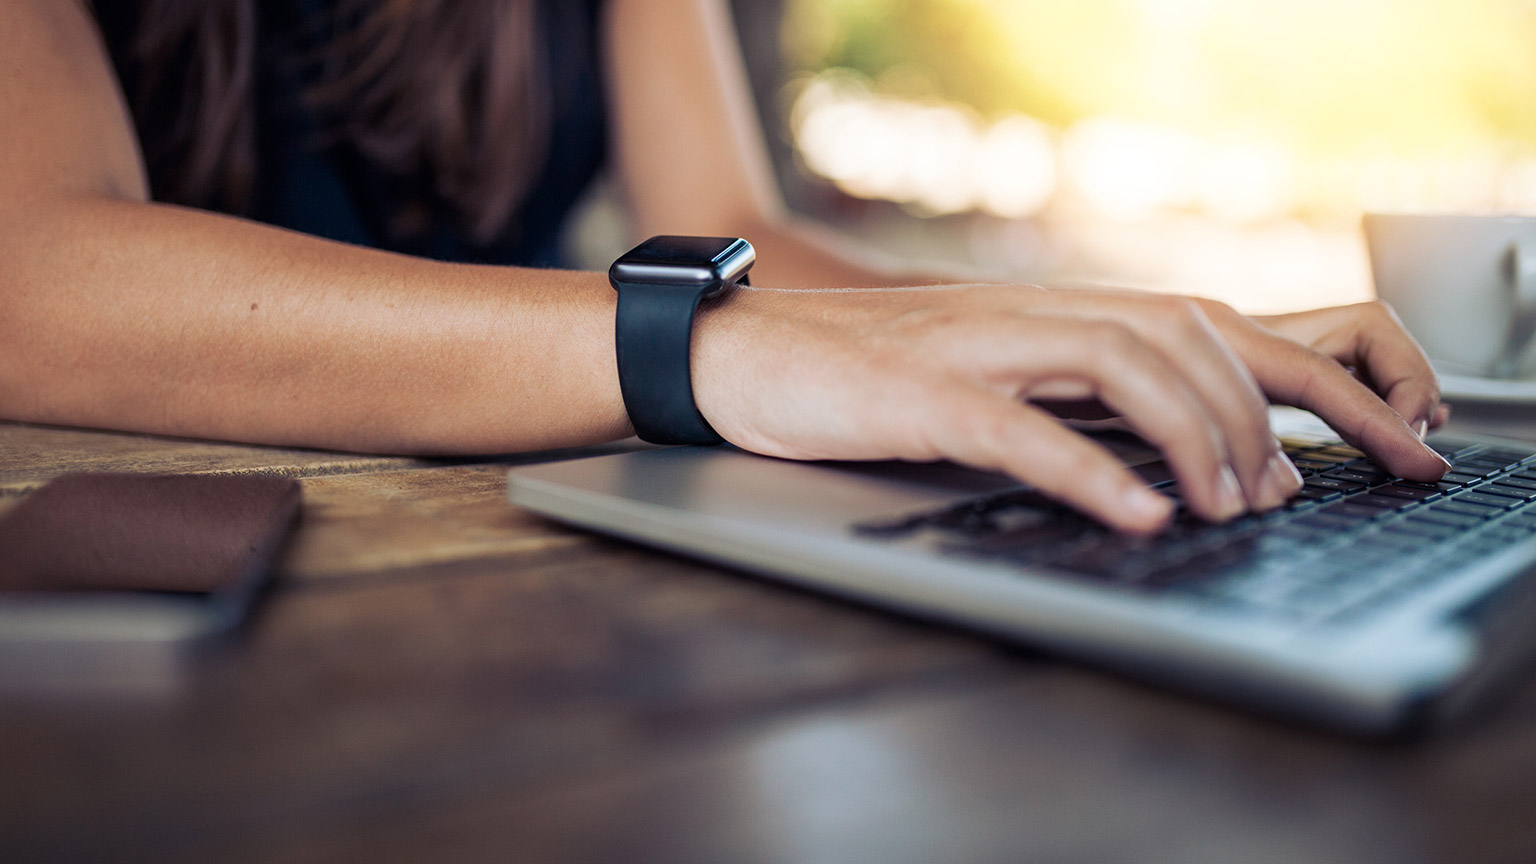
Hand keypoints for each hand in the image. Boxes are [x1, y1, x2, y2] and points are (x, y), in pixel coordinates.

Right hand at [691, 285, 1448, 533]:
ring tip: (1225, 503)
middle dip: (1252, 413)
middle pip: (1179, 334)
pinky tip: (1137, 511)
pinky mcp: (918, 395)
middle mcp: (1023, 314)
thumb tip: (1146, 459)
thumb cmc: (853, 378)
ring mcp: (972, 348)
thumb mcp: (976, 380)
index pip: (1191, 320)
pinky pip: (1022, 425)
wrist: (739, 352)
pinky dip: (1090, 469)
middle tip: (1273, 496)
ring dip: (1192, 435)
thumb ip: (1058, 399)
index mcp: (1044, 313)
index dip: (1274, 376)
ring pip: (1121, 363)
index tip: (1319, 448)